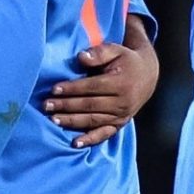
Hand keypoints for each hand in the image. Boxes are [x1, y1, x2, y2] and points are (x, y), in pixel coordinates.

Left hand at [43, 36, 159, 147]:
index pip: (91, 87)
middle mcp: (122, 102)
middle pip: (89, 106)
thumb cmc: (126, 60)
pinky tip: (75, 143)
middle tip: (46, 105)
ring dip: (72, 121)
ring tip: (53, 120)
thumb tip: (81, 57)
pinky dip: (90, 139)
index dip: (72, 89)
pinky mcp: (120, 124)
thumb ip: (99, 52)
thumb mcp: (116, 50)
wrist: (147, 75)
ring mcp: (121, 115)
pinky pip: (104, 134)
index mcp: (120, 83)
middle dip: (66, 106)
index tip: (54, 89)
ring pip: (93, 120)